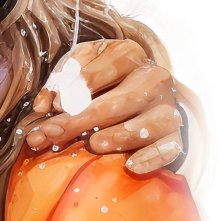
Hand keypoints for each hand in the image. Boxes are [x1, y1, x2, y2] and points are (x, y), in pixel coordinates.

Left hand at [25, 39, 182, 172]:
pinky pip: (170, 147)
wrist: (140, 90)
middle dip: (85, 119)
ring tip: (94, 144)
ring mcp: (167, 106)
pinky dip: (152, 157)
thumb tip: (44, 106)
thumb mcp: (78, 68)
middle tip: (56, 133)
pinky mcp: (175, 133)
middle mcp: (153, 78)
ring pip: (151, 122)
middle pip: (123, 100)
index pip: (101, 70)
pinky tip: (131, 165)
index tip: (52, 107)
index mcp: (128, 54)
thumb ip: (59, 81)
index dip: (74, 88)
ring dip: (120, 136)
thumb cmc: (100, 78)